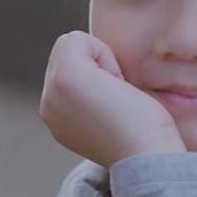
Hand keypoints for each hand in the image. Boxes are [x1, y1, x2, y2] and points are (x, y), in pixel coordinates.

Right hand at [39, 31, 185, 167]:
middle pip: (66, 53)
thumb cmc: (145, 137)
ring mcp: (51, 93)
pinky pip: (76, 38)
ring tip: (115, 94)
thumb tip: (103, 74)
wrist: (149, 158)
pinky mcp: (64, 78)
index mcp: (58, 118)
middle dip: (97, 65)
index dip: (99, 75)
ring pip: (70, 45)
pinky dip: (102, 53)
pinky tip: (115, 85)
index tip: (117, 105)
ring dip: (100, 61)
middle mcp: (48, 106)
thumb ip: (96, 95)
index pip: (69, 70)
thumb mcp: (110, 114)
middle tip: (118, 98)